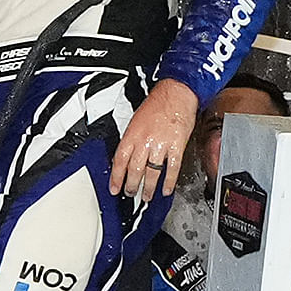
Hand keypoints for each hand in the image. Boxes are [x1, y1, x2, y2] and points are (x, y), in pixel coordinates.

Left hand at [113, 80, 199, 204]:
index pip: (120, 161)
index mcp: (132, 134)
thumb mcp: (136, 120)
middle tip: (130, 194)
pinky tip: (167, 189)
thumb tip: (127, 157)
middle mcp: (145, 141)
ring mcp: (161, 145)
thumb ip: (132, 139)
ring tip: (146, 196)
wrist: (176, 93)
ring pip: (152, 173)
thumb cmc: (157, 104)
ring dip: (148, 187)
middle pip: (135, 170)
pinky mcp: (176, 146)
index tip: (114, 188)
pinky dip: (169, 182)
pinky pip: (172, 169)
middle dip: (131, 186)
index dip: (116, 177)